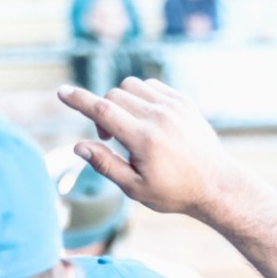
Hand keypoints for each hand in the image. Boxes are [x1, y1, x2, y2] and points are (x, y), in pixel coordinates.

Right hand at [57, 78, 243, 219]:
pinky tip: (144, 119)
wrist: (215, 184)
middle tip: (108, 139)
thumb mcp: (134, 188)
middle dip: (102, 113)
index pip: (102, 111)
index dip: (79, 100)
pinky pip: (151, 86)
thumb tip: (78, 146)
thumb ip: (105, 164)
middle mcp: (158, 116)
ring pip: (131, 86)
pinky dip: (139, 97)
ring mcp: (173, 105)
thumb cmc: (172, 191)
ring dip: (119, 102)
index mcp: (144, 139)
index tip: (61, 92)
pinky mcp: (183, 101)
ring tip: (127, 128)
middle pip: (113, 96)